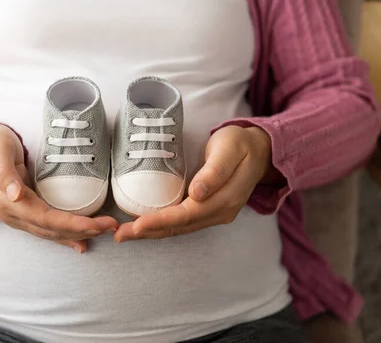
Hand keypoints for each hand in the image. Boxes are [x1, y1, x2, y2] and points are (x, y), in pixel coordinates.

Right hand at [0, 124, 118, 252]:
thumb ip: (3, 173)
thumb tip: (15, 195)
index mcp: (9, 203)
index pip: (47, 219)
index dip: (74, 224)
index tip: (98, 224)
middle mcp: (14, 215)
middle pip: (53, 230)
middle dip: (84, 230)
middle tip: (111, 227)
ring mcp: (18, 216)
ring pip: (52, 233)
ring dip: (78, 235)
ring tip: (102, 233)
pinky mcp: (25, 212)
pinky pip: (47, 229)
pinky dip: (65, 237)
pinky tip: (80, 244)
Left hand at [114, 126, 273, 241]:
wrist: (260, 151)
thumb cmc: (241, 145)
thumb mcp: (230, 149)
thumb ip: (215, 171)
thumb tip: (197, 194)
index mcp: (226, 198)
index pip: (187, 215)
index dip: (161, 221)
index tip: (137, 224)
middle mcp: (220, 212)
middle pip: (179, 227)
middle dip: (148, 232)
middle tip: (120, 235)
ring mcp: (216, 214)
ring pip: (179, 229)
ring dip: (152, 233)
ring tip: (125, 235)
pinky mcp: (209, 211)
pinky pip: (183, 223)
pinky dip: (162, 226)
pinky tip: (145, 226)